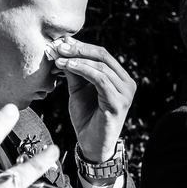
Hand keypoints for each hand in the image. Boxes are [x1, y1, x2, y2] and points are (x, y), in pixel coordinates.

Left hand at [50, 38, 135, 163]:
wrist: (91, 145)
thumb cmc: (86, 117)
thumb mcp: (78, 89)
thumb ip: (74, 71)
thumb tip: (62, 49)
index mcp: (120, 78)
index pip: (102, 54)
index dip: (81, 45)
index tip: (60, 42)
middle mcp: (127, 83)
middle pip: (103, 55)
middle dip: (79, 49)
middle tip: (59, 46)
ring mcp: (125, 93)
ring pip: (101, 66)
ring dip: (77, 59)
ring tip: (59, 58)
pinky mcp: (118, 103)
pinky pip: (100, 80)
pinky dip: (83, 70)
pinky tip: (68, 67)